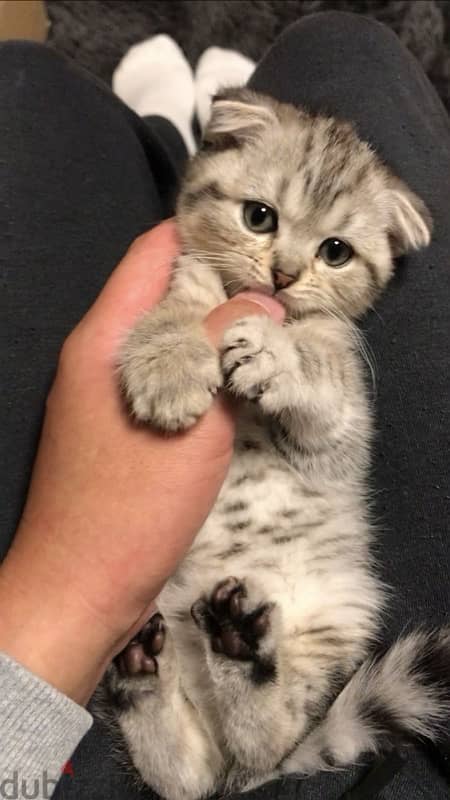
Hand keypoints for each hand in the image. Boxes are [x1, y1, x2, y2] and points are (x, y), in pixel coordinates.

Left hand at [0, 221, 282, 704]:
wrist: (79, 588)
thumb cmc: (131, 507)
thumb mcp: (194, 420)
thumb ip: (226, 352)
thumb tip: (260, 303)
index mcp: (104, 339)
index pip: (152, 256)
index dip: (203, 235)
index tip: (257, 235)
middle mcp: (98, 356)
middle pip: (160, 294)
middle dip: (217, 284)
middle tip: (277, 284)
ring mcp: (104, 392)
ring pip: (164, 338)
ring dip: (211, 330)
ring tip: (268, 325)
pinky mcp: (118, 426)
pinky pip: (163, 376)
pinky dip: (199, 368)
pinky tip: (238, 377)